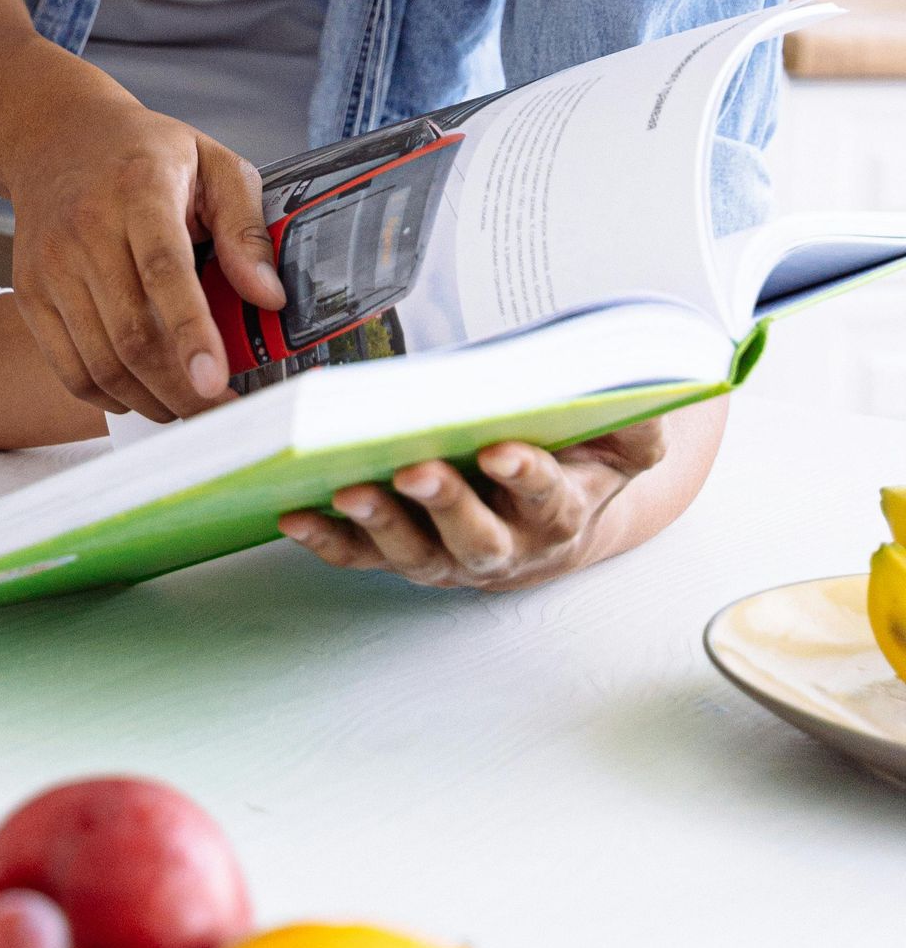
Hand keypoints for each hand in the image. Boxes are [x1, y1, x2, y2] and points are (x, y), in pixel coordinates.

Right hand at [7, 81, 281, 423]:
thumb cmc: (146, 153)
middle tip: (222, 412)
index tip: (216, 382)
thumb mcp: (213, 163)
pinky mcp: (30, 292)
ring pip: (101, 362)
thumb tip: (269, 297)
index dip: (191, 331)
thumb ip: (246, 226)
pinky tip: (143, 393)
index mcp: (139, 189)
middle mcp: (86, 227)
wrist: (55, 135)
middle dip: (182, 390)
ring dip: (151, 401)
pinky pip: (69, 368)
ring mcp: (51, 264)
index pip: (164, 269)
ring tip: (189, 407)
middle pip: (132, 333)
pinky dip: (109, 397)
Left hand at [278, 420, 669, 590]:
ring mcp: (451, 557)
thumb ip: (640, 420)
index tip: (502, 448)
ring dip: (381, 526)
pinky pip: (363, 557)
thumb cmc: (580, 461)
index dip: (527, 475)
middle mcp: (507, 546)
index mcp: (561, 511)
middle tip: (415, 470)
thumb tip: (652, 390)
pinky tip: (296, 516)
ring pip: (416, 553)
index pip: (548, 496)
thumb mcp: (626, 442)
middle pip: (478, 538)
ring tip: (348, 492)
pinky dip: (329, 542)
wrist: (553, 518)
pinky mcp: (405, 556)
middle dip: (447, 506)